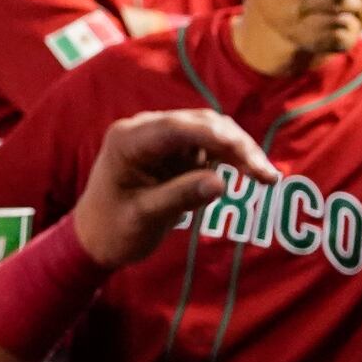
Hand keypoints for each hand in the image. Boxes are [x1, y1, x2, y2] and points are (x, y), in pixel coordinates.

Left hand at [70, 109, 277, 268]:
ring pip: (210, 131)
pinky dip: (230, 158)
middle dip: (237, 146)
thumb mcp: (144, 218)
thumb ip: (180, 197)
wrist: (95, 238)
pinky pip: (208, 145)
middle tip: (267, 176)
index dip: (220, 139)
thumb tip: (221, 183)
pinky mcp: (172, 149)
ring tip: (266, 178)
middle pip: (201, 124)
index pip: (180, 128)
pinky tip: (249, 175)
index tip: (250, 161)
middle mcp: (144, 129)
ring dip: (239, 150)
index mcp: (128, 140)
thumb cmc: (112, 230)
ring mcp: (159, 137)